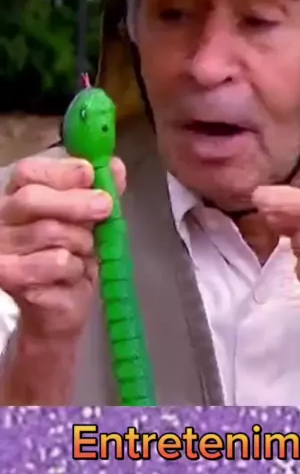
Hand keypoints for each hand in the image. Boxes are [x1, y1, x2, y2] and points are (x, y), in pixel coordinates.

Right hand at [0, 156, 125, 342]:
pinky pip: (55, 263)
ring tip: (86, 252)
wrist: (60, 308)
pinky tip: (73, 275)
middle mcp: (1, 220)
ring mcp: (1, 250)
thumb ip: (101, 191)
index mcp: (18, 196)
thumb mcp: (92, 220)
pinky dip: (75, 268)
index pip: (27, 172)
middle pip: (31, 199)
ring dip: (81, 242)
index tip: (89, 174)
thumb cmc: (73, 257)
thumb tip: (115, 165)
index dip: (60, 171)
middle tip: (105, 207)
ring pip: (49, 232)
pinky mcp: (9, 279)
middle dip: (75, 202)